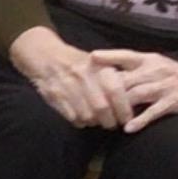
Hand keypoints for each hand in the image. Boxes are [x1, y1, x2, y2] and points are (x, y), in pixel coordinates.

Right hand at [9, 26, 129, 127]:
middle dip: (109, 121)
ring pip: (86, 115)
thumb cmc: (78, 62)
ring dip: (93, 122)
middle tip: (111, 124)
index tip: (126, 119)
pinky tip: (81, 119)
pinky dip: (79, 121)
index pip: (116, 91)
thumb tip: (131, 101)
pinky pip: (71, 116)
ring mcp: (67, 85)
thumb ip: (114, 79)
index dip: (124, 109)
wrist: (46, 54)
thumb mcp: (99, 62)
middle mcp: (83, 75)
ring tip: (95, 121)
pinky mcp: (54, 95)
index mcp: (98, 66)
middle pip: (102, 107)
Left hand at [88, 48, 177, 130]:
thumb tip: (104, 72)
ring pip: (136, 95)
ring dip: (118, 107)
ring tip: (102, 118)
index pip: (126, 55)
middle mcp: (155, 71)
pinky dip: (141, 120)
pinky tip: (127, 128)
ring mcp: (164, 86)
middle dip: (106, 90)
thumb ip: (133, 68)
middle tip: (87, 100)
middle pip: (125, 79)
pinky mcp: (174, 101)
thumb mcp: (156, 64)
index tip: (90, 57)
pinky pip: (155, 111)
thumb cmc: (176, 74)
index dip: (109, 56)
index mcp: (149, 60)